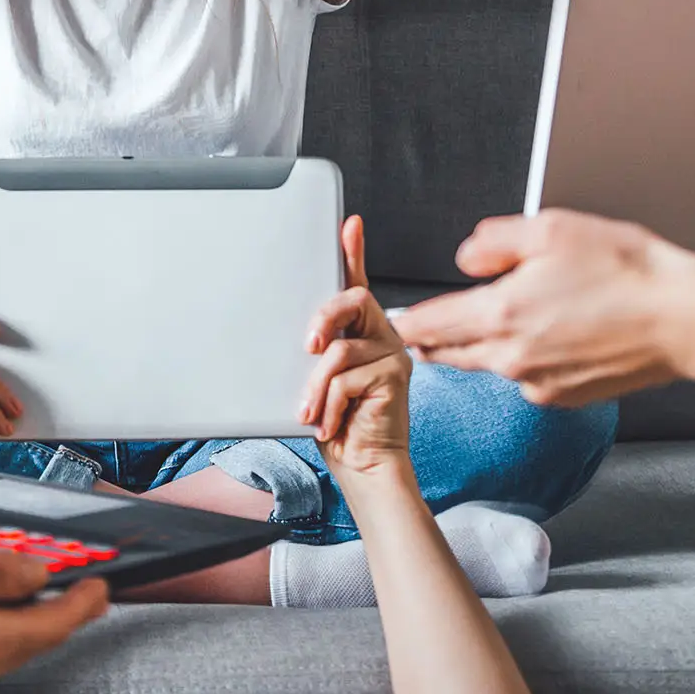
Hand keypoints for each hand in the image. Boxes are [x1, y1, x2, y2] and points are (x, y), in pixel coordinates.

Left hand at [299, 216, 412, 479]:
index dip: (354, 251)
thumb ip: (314, 354)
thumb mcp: (315, 382)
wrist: (363, 468)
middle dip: (323, 317)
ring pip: (340, 349)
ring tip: (310, 413)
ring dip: (315, 387)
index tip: (349, 225)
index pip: (355, 283)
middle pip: (352, 299)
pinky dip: (329, 404)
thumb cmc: (337, 426)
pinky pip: (347, 378)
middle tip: (307, 346)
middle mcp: (381, 335)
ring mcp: (392, 353)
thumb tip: (298, 339)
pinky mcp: (396, 375)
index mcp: (360, 331)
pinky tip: (329, 424)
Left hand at [398, 209, 694, 407]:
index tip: (395, 318)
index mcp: (501, 313)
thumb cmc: (626, 269)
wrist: (683, 320)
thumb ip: (494, 242)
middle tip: (425, 326)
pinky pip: (525, 378)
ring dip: (483, 346)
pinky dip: (524, 360)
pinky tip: (550, 335)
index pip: (430, 326)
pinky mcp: (562, 399)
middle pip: (449, 354)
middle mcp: (511, 357)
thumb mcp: (551, 229)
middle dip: (434, 339)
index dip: (407, 321)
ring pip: (488, 365)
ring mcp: (536, 384)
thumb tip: (465, 260)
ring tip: (501, 319)